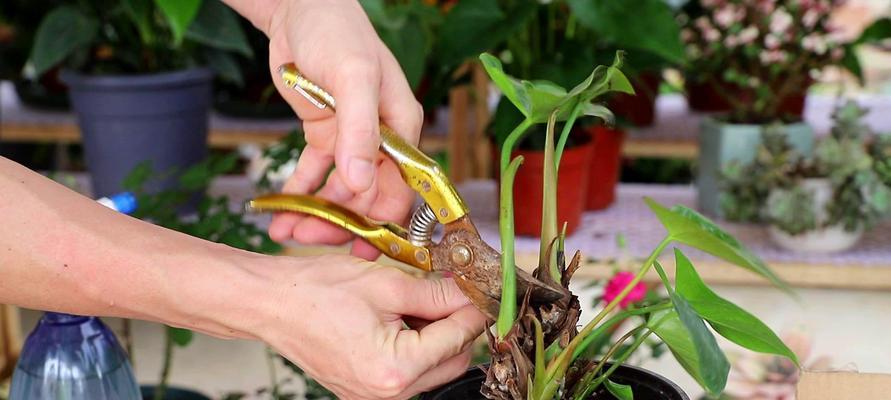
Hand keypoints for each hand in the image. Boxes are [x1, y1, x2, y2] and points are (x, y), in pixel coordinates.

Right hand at [257, 255, 486, 398]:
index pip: (458, 338)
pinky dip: (412, 345)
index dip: (472, 307)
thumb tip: (470, 295)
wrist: (271, 302)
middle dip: (454, 323)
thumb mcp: (387, 284)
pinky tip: (397, 318)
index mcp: (395, 369)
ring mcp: (374, 396)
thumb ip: (438, 294)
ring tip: (411, 303)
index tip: (478, 288)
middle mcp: (386, 394)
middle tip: (445, 290)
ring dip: (434, 335)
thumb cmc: (315, 292)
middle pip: (452, 360)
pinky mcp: (365, 390)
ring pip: (431, 367)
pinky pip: (407, 371)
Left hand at [263, 0, 423, 258]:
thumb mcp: (353, 77)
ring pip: (340, 193)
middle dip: (341, 223)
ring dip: (316, 214)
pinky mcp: (324, 138)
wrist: (300, 8)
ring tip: (285, 230)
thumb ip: (360, 132)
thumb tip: (362, 185)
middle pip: (369, 198)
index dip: (384, 222)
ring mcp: (352, 142)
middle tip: (307, 238)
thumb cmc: (337, 33)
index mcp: (403, 129)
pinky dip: (298, 195)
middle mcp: (382, 141)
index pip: (402, 188)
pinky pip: (314, 175)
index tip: (359, 248)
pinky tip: (280, 214)